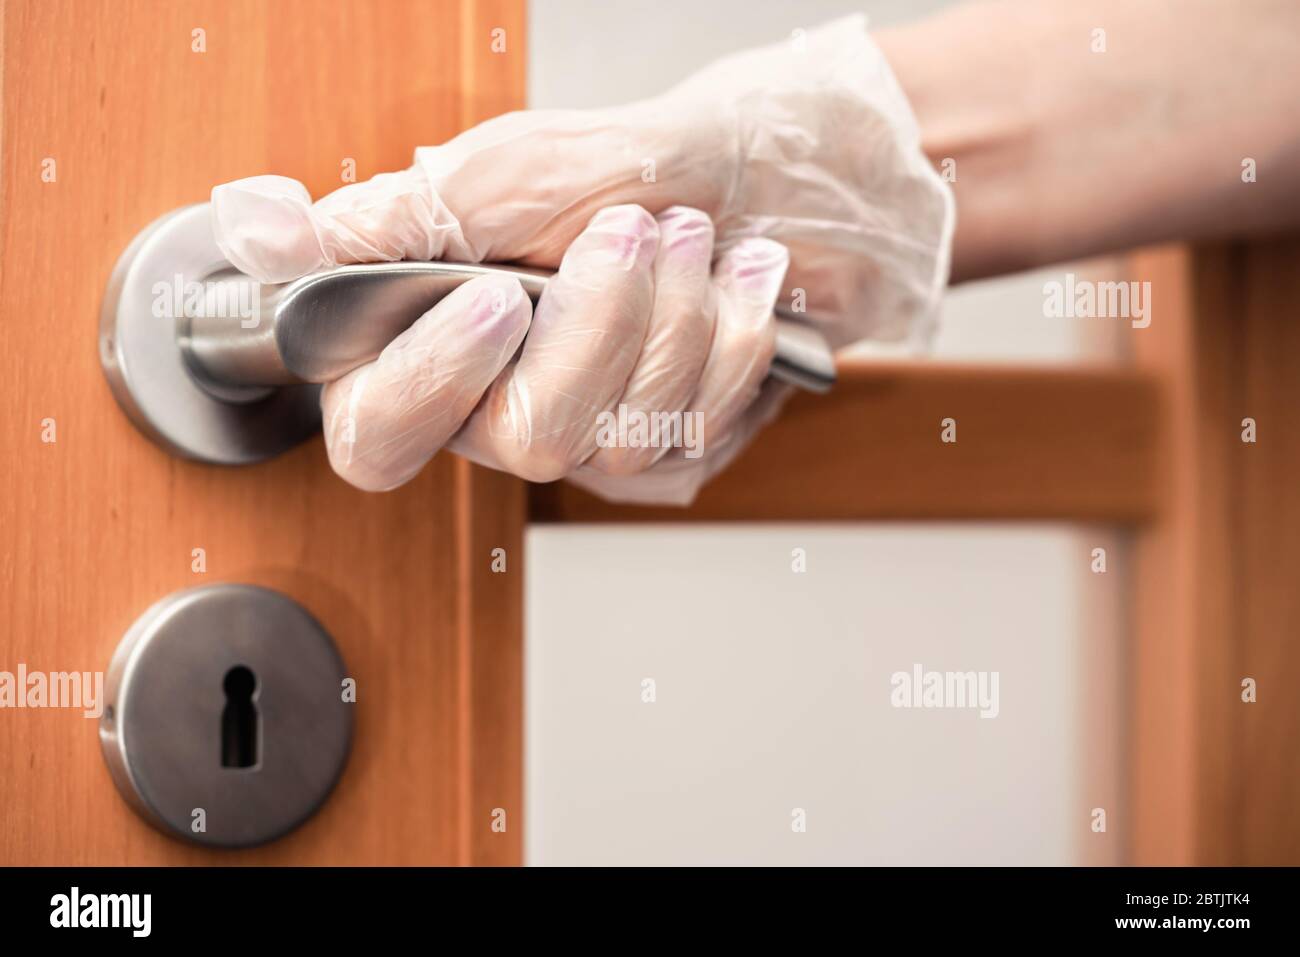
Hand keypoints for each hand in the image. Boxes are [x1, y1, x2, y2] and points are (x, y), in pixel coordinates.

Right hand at [212, 15, 950, 502]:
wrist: (758, 177)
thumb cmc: (625, 169)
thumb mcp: (498, 177)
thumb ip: (385, 222)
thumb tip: (252, 228)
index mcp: (432, 347)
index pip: (378, 435)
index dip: (433, 380)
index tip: (500, 298)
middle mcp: (500, 411)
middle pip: (528, 440)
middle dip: (606, 318)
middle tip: (638, 228)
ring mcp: (589, 444)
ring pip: (625, 434)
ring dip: (680, 311)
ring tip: (693, 239)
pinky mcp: (670, 457)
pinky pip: (698, 430)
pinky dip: (734, 337)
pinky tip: (734, 287)